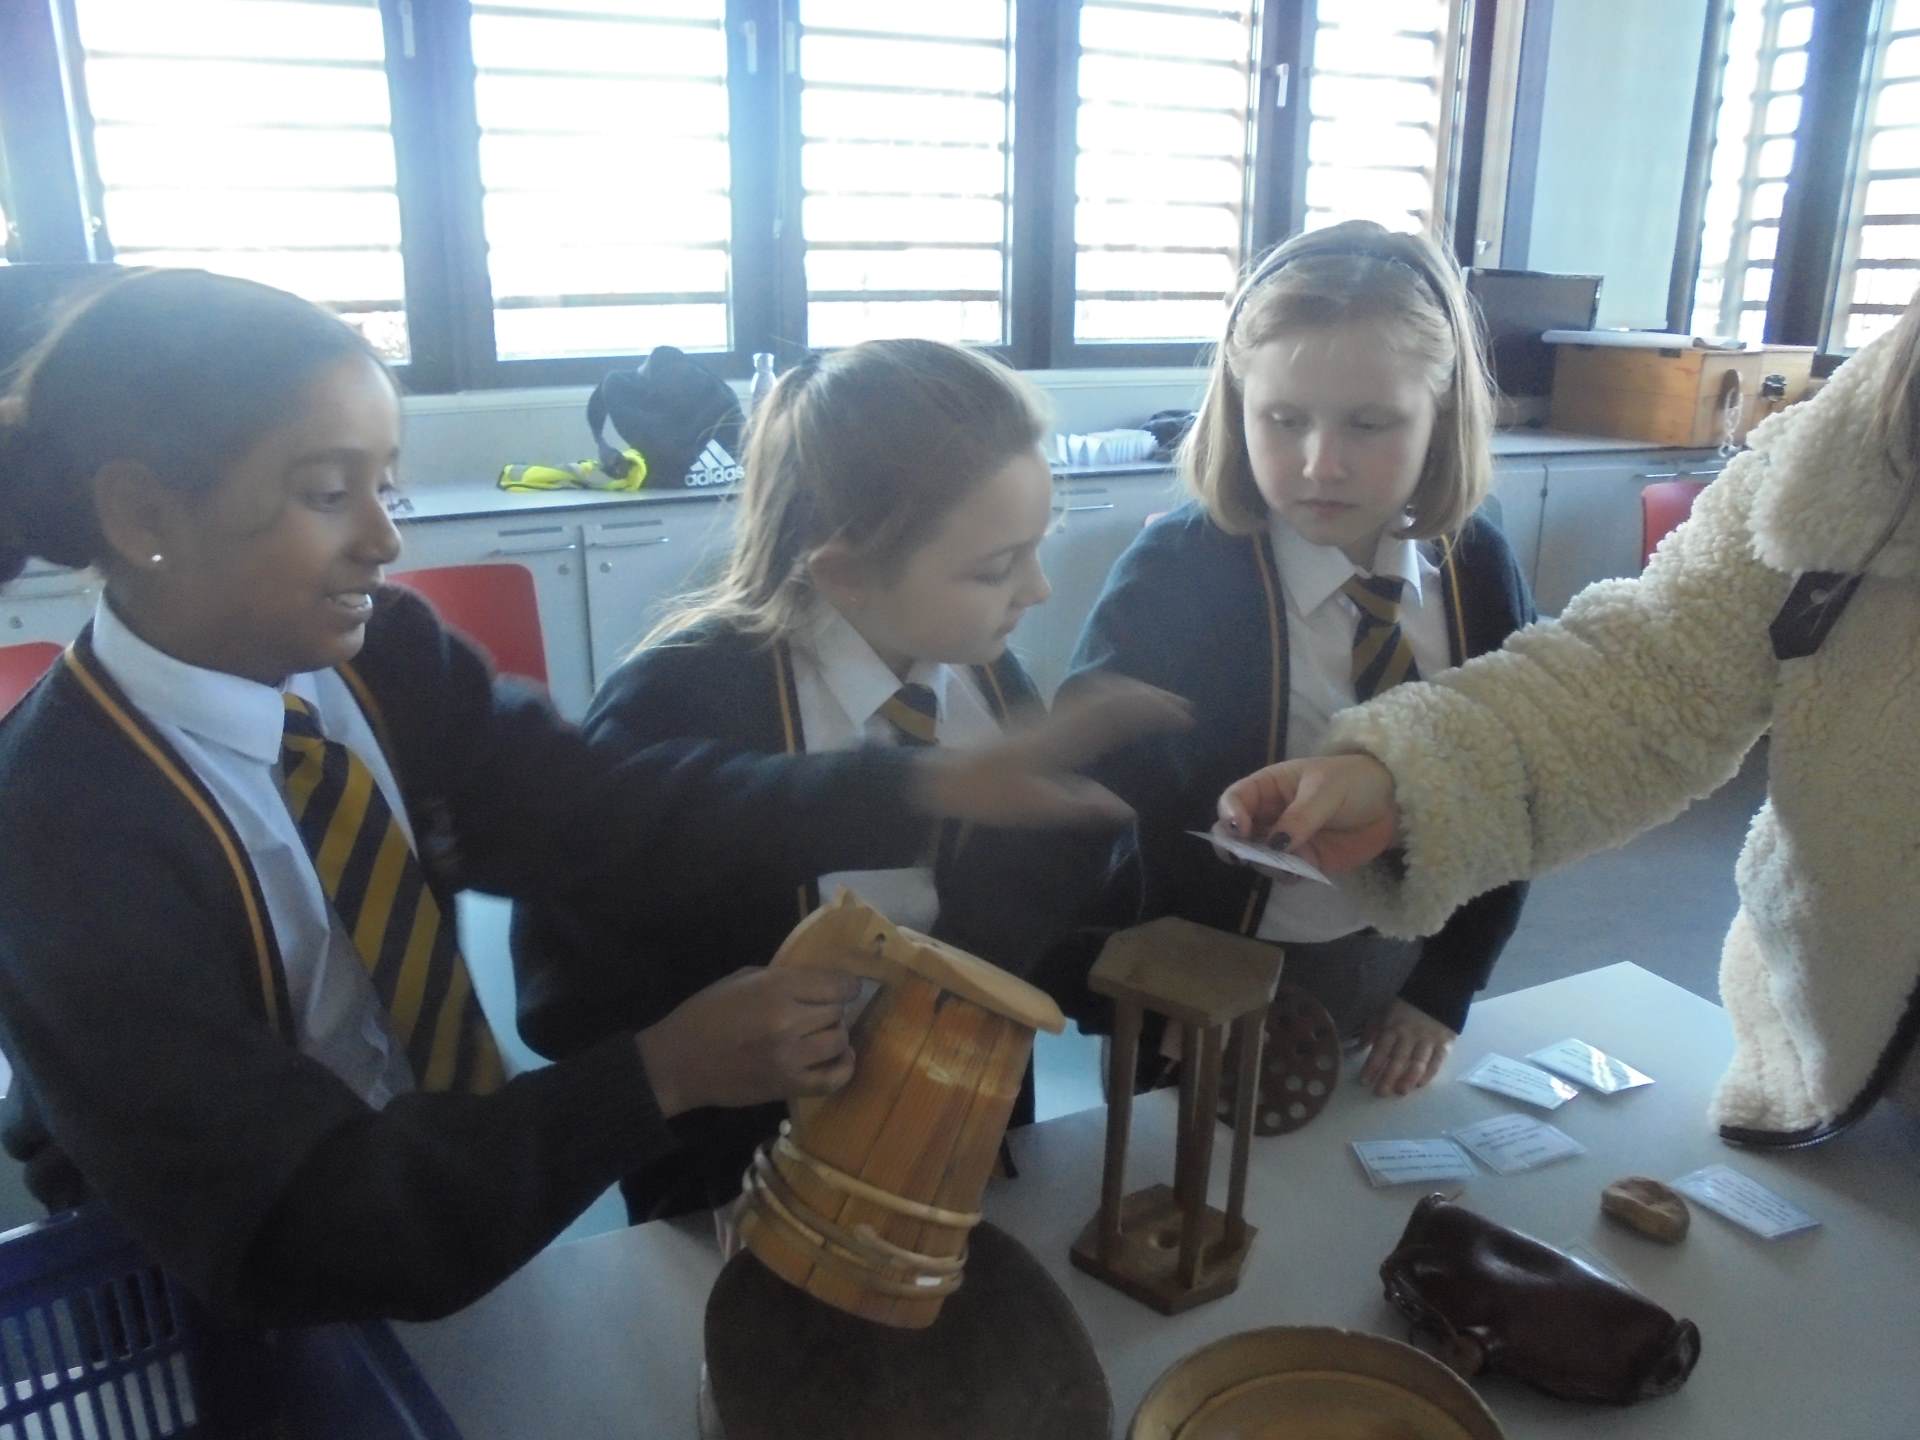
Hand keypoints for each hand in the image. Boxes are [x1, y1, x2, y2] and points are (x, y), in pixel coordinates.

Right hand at [636, 966, 859, 1116]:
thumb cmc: (705, 1015)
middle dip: (832, 1009)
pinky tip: (839, 1057)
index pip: (836, 984)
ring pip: (839, 1041)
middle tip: (817, 1012)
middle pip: (837, 1012)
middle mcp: (788, 1022)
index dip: (845, 985)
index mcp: (775, 989)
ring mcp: (790, 1057)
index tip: (843, 988)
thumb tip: (816, 982)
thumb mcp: (741, 980)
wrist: (679, 1063)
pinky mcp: (788, 1086)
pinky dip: (844, 1067)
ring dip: (834, 1035)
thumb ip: (781, 978)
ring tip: (819, 1033)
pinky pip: (833, 1079)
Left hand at [913, 676, 1191, 828]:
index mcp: (1061, 739)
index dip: (1152, 709)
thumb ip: (1082, 806)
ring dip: (1131, 694)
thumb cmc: (988, 796)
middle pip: (1109, 693)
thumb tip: (1128, 810)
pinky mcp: (1039, 722)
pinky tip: (1118, 714)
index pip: (1115, 712)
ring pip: (1096, 692)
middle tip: (1181, 707)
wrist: (941, 779)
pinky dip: (1112, 699)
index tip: (1183, 716)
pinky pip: (1085, 700)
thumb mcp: (1036, 808)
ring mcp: (1047, 717)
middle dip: (1148, 696)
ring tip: (1158, 707)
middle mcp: (1057, 720)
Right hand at [1215, 754, 1399, 874]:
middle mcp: (1270, 815)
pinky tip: (1307, 869)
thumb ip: (1300, 816)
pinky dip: (1290, 875)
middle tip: (1242, 857)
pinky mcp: (1305, 862)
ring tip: (1292, 860)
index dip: (1229, 814)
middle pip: (1233, 834)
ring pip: (1258, 859)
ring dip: (1267, 864)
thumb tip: (1274, 845)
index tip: (1238, 829)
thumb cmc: (1355, 782)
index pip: (1235, 799)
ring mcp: (1285, 842)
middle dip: (1232, 847)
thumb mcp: (1327, 790)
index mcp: (1269, 787)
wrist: (1392, 804)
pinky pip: (1286, 874)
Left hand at [1358, 999, 1455, 1096]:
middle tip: (1381, 1093)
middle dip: (1388, 1078)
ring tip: (1400, 1091)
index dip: (1372, 1067)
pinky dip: (1429, 1074)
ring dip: (1408, 1079)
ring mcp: (1428, 1040)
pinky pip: (1437, 1062)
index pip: (1380, 1050)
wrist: (1439, 991)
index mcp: (1392, 1026)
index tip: (1365, 1082)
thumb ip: (1372, 1029)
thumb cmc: (1406, 1005)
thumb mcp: (1385, 1011)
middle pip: (1397, 1059)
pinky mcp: (1445, 1043)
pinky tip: (1420, 1084)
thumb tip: (1359, 1047)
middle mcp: (1409, 1035)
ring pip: (1417, 1063)